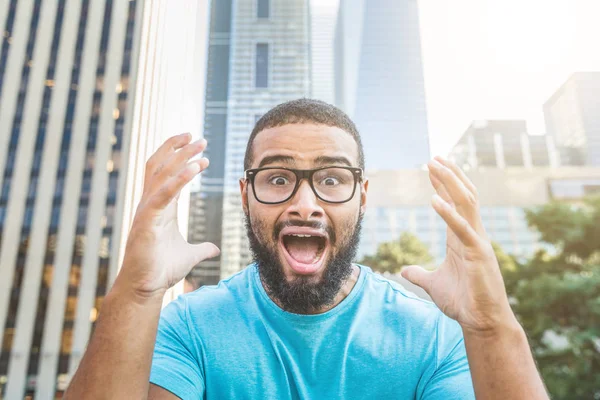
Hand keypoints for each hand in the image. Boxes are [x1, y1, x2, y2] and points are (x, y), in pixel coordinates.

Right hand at [117, 133, 219, 297]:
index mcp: (160, 207)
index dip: (178, 156)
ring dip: (181, 156)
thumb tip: (214, 249)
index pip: (165, 173)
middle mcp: (150, 203)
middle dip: (179, 148)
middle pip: (161, 166)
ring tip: (200, 145)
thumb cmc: (161, 270)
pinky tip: (195, 167)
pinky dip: (179, 178)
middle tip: (199, 138)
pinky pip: (164, 194)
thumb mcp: (189, 255)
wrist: (145, 288)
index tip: (197, 146)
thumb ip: (201, 249)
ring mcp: (147, 210)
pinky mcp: (147, 220)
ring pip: (162, 174)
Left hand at [401, 157, 517, 334]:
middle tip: (433, 158)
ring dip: (450, 183)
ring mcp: (477, 242)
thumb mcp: (433, 284)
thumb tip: (404, 270)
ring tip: (435, 166)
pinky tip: (434, 199)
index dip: (443, 185)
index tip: (432, 169)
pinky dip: (449, 213)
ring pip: (466, 204)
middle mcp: (472, 234)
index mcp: (462, 238)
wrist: (480, 322)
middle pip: (463, 196)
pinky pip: (462, 228)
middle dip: (448, 176)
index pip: (454, 203)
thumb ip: (419, 274)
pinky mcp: (478, 254)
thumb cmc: (462, 302)